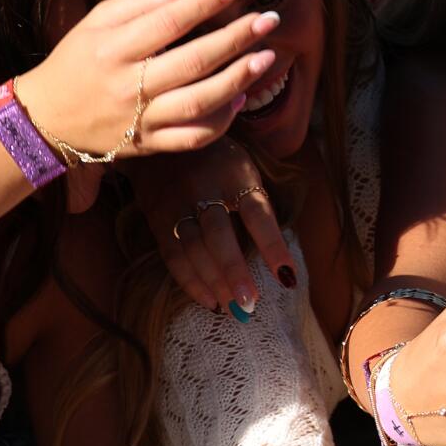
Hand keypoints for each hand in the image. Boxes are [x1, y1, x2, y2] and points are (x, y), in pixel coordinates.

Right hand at [15, 0, 280, 186]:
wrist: (45, 120)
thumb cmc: (77, 61)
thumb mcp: (94, 22)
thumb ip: (139, 1)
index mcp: (111, 49)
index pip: (167, 22)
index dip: (205, 2)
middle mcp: (127, 86)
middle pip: (191, 62)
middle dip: (236, 39)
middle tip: (268, 20)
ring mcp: (140, 119)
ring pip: (198, 104)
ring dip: (239, 80)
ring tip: (267, 57)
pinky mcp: (149, 144)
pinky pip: (193, 138)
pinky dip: (222, 121)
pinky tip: (240, 99)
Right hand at [127, 138, 293, 315]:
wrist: (165, 139)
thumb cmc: (219, 161)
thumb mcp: (244, 169)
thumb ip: (256, 203)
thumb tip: (275, 253)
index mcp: (236, 175)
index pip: (258, 214)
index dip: (272, 247)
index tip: (287, 277)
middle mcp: (205, 189)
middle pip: (219, 236)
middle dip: (234, 272)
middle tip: (249, 303)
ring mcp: (178, 204)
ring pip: (193, 249)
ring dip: (212, 282)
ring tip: (231, 307)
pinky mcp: (158, 218)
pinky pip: (172, 255)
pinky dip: (189, 281)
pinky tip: (207, 299)